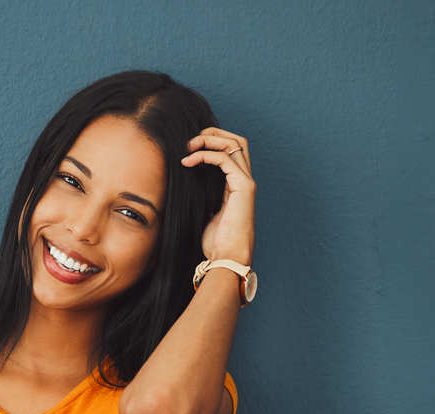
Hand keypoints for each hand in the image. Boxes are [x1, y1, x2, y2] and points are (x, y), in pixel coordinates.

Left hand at [181, 127, 255, 265]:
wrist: (227, 258)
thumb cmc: (216, 244)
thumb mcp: (206, 215)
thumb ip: (203, 198)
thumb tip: (187, 189)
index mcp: (236, 186)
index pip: (230, 152)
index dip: (212, 143)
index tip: (189, 149)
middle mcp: (245, 181)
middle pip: (236, 140)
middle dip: (213, 134)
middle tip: (190, 140)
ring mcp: (247, 182)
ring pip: (234, 143)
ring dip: (209, 139)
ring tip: (189, 146)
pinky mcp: (244, 187)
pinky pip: (225, 159)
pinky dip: (206, 155)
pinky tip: (190, 160)